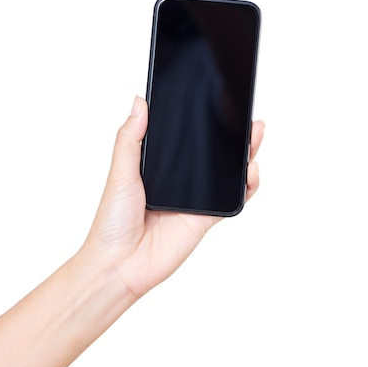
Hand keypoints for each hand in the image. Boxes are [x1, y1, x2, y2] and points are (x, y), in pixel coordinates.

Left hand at [84, 96, 264, 297]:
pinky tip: (251, 172)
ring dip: (245, 156)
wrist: (120, 264)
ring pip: (227, 175)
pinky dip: (246, 188)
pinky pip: (232, 202)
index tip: (218, 102)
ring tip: (255, 136)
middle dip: (233, 135)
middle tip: (247, 117)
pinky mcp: (205, 219)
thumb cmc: (112, 222)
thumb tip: (139, 102)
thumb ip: (130, 138)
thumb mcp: (120, 172)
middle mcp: (179, 182)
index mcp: (157, 167)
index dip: (203, 122)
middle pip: (213, 154)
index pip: (185, 139)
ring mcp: (194, 201)